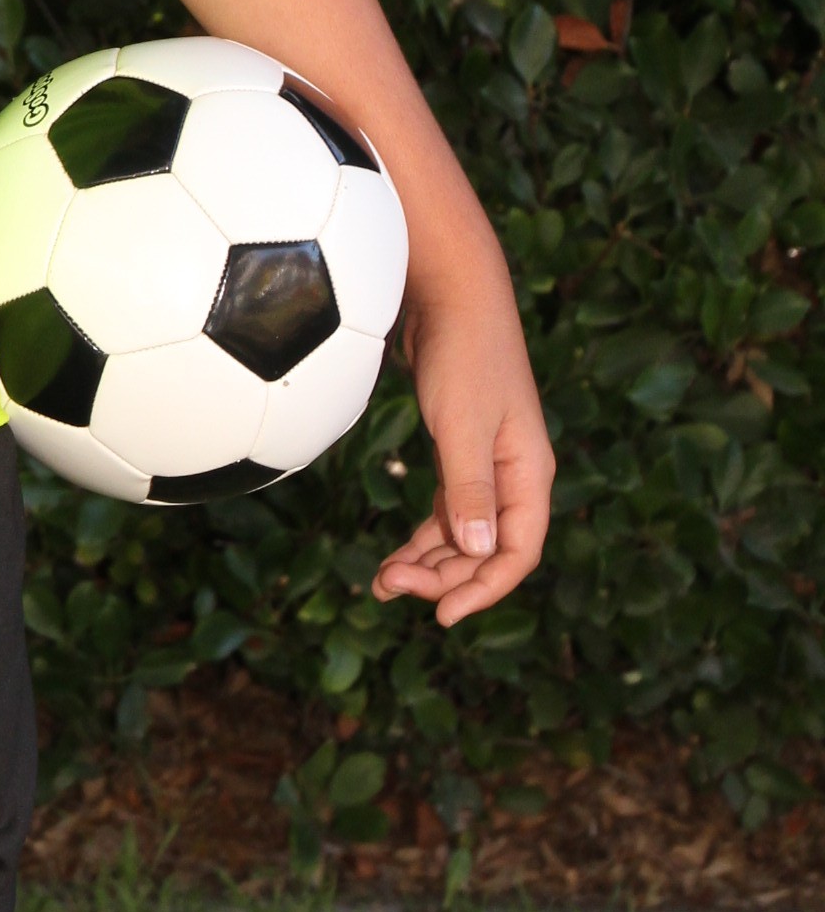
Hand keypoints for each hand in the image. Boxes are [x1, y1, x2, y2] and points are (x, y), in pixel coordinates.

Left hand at [371, 271, 554, 625]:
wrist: (449, 295)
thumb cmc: (463, 355)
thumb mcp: (463, 424)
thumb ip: (469, 488)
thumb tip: (479, 550)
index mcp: (529, 474)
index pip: (517, 552)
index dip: (484, 590)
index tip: (442, 617)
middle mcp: (513, 476)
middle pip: (487, 550)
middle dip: (443, 578)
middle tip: (387, 588)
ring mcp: (486, 465)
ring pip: (464, 535)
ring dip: (429, 563)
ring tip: (382, 582)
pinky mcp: (459, 451)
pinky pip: (448, 511)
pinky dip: (425, 536)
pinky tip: (396, 555)